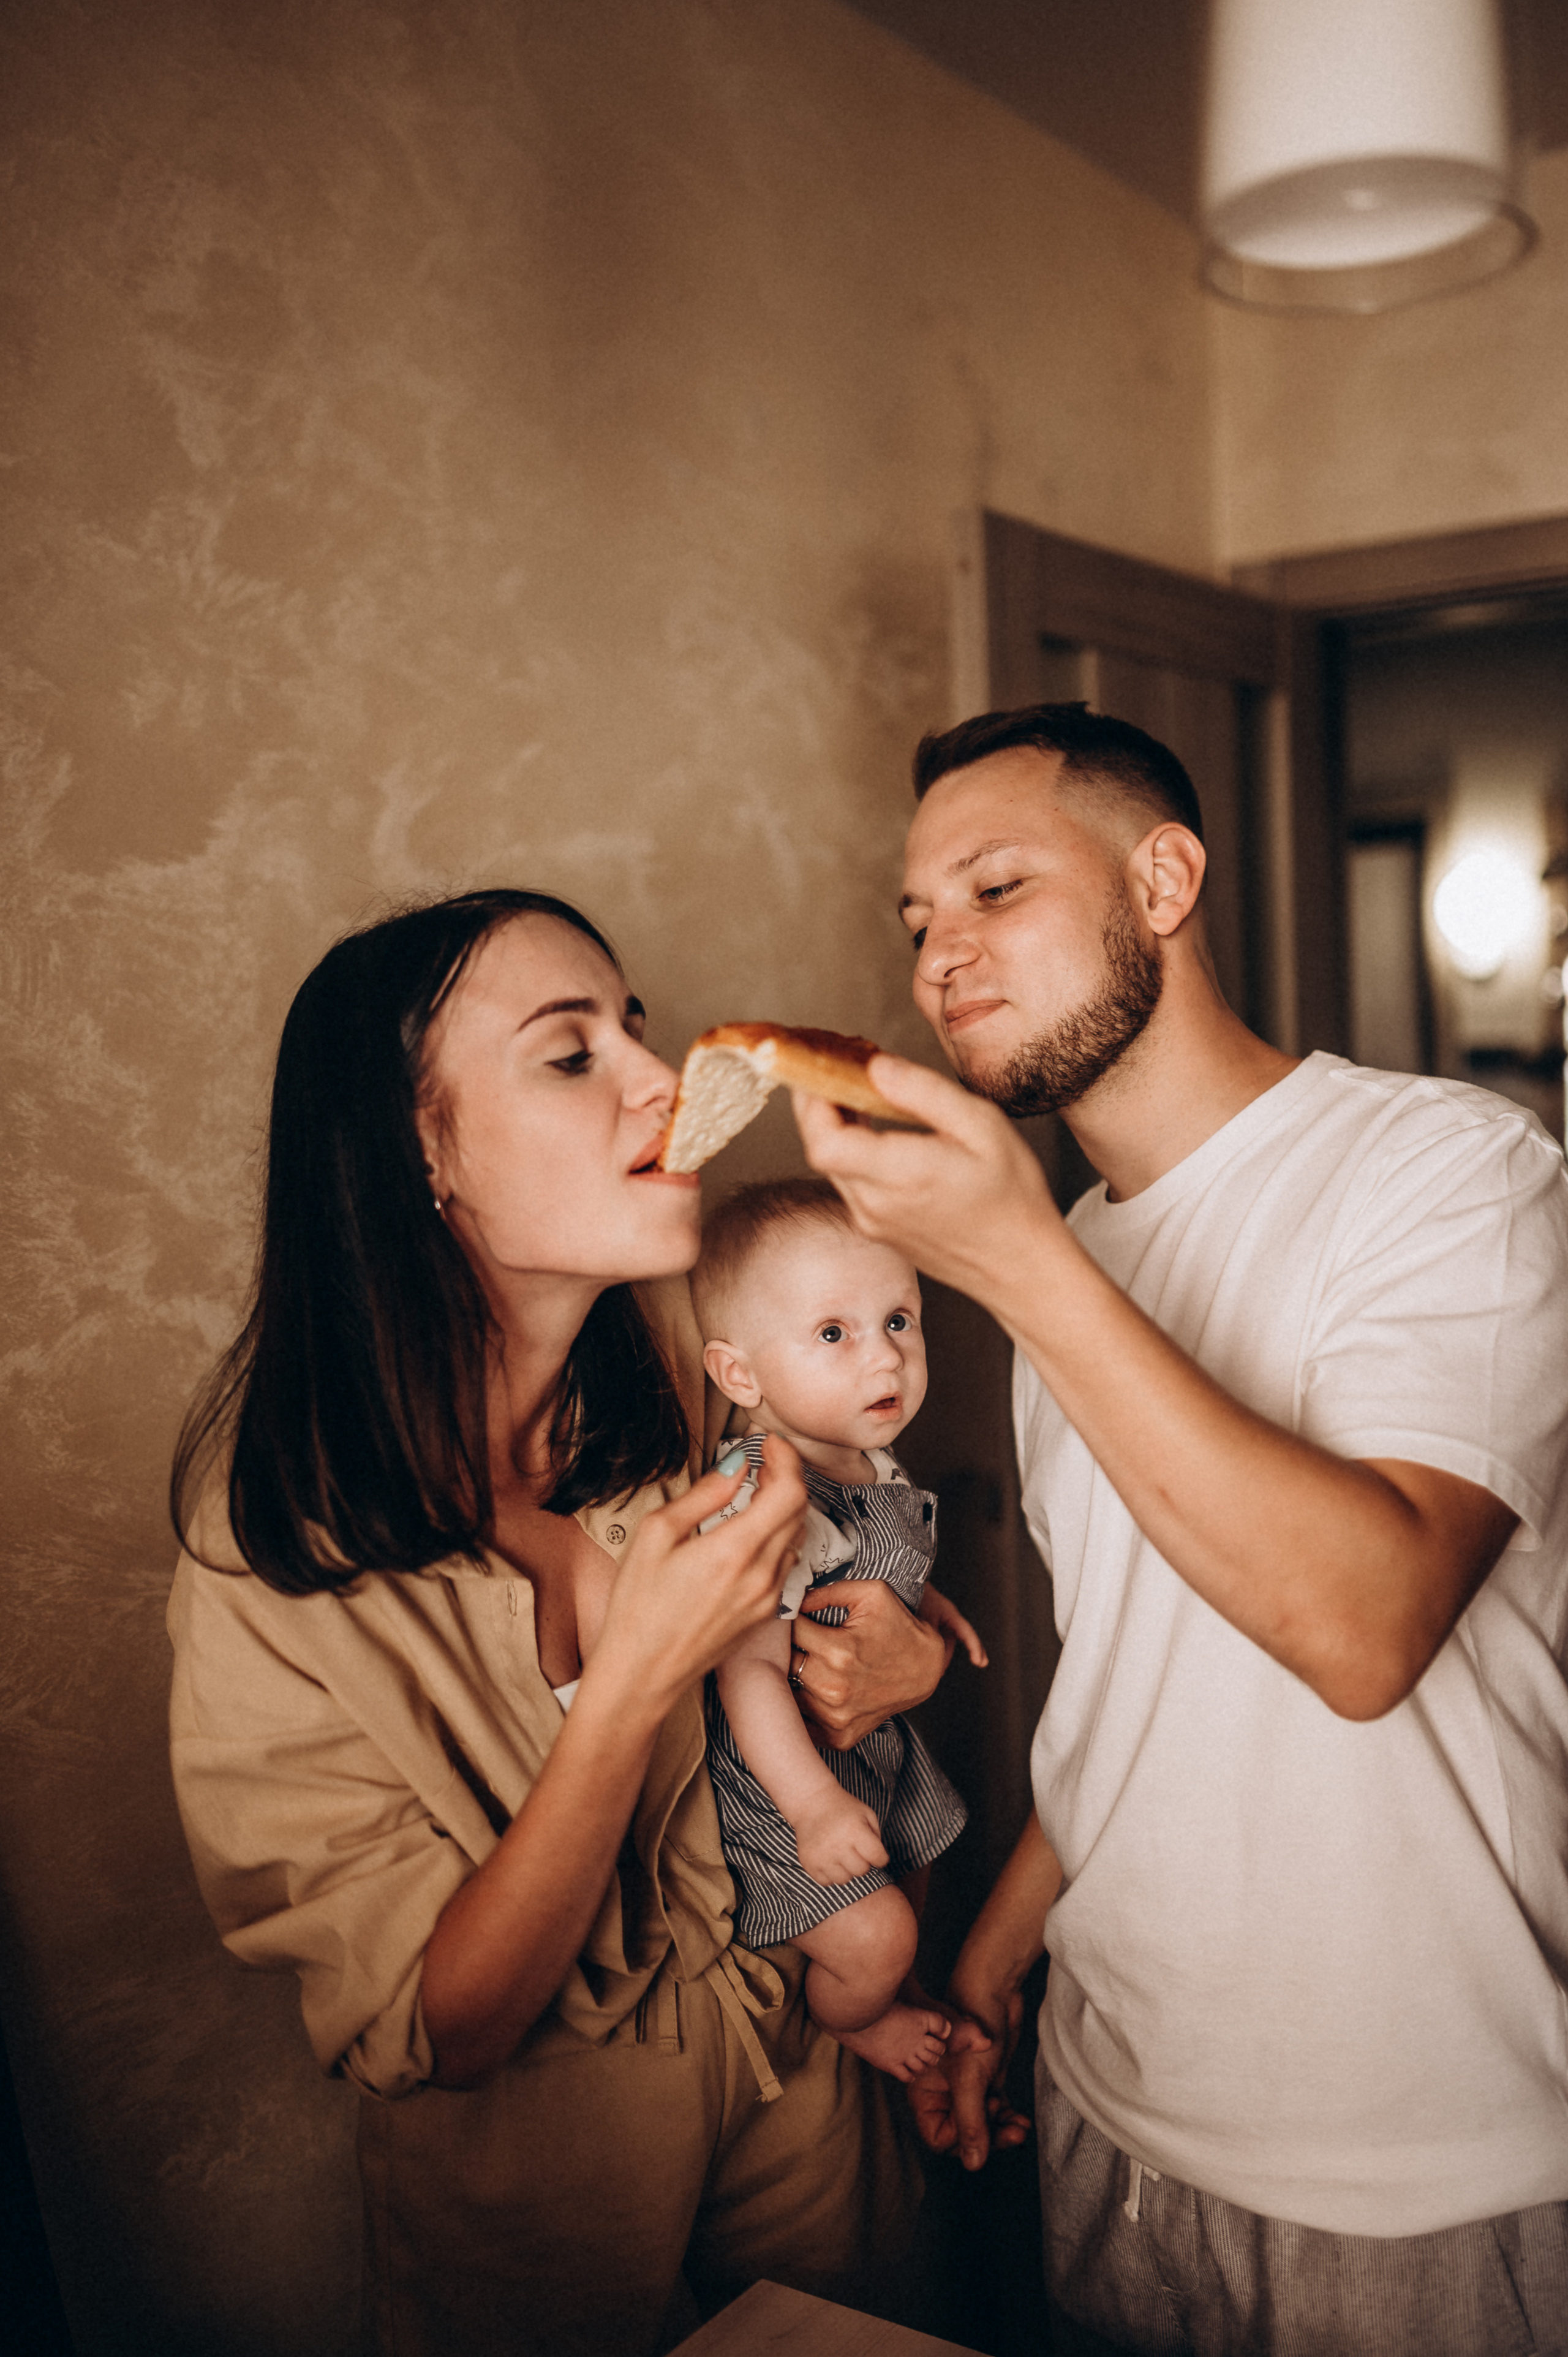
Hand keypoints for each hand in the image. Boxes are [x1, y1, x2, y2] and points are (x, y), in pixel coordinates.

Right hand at [594, 1434, 805, 1706]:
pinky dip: (778, 1536)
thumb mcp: (656, 1534)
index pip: (790, 1491)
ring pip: (795, 1536)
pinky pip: (785, 1563)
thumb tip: (736, 1466)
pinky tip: (752, 1531)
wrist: (642, 1674)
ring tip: (757, 1492)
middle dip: (786, 1477)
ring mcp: (767, 1598)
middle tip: (763, 1461)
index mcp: (734, 1551)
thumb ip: (704, 1495)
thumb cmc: (638, 1608)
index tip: (769, 1443)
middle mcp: (760, 1575)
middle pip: (798, 1510)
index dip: (786, 1458)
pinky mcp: (765, 1614)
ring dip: (784, 1507)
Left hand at [790, 1578, 948, 1751]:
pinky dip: (803, 1710)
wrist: (927, 1670)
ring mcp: (836, 1717)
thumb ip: (828, 1591)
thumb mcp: (873, 1594)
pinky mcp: (840, 1737)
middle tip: (802, 1641)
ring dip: (794, 1679)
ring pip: (789, 1693)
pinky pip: (803, 1725)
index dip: (791, 1620)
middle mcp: (834, 1688)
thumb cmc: (899, 1627)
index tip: (798, 1618)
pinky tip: (814, 1692)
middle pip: (784, 1663)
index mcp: (839, 1652)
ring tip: (811, 1664)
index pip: (790, 1631)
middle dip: (789, 1649)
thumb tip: (793, 1599)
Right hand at [790, 1789, 888, 1882]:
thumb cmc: (843, 1808)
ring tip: (841, 1854)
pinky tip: (829, 1858)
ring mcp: (821, 1856)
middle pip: (861, 1871)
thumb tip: (878, 1861)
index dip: (880, 1857)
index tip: (875, 1852)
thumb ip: (877, 1837)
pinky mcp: (808, 1863)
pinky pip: (827, 1881)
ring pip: (844, 1880)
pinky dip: (830, 1873)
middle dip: (862, 1862)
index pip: (878, 1858)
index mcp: (854, 1830)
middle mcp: (837, 1845)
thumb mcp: (866, 1814)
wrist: (811, 1802)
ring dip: (846, 1870)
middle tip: (855, 1850)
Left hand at [791, 1055, 1059, 1310]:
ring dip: (834, 1126)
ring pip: (832, 1165)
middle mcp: (876, 1204)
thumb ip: (923, 1092)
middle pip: (820, 1150)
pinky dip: (851, 1149)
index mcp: (901, 1175)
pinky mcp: (878, 1229)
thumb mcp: (981, 1126)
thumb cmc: (1011, 1195)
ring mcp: (873, 1221)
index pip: (824, 1141)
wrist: (1021, 1265)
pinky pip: (849, 1181)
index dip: (812, 1101)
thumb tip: (876, 1066)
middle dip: (820, 1103)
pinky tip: (875, 1128)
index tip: (823, 1065)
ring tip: (859, 1090)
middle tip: (841, 1067)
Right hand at [906, 2001, 1031, 2170]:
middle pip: (963, 2133)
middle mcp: (943, 2092)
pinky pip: (994, 2110)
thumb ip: (970, 2123)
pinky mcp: (985, 2079)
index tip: (985, 2133)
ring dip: (1001, 2130)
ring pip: (982, 2123)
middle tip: (1011, 2133)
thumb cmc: (972, 2024)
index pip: (939, 2136)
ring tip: (1019, 2128)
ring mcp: (965, 2086)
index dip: (962, 2141)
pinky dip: (1007, 2117)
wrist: (993, 1989)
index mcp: (926, 2091)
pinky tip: (1021, 2121)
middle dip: (989, 2137)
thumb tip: (974, 2164)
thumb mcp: (969, 2081)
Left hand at [921, 1583, 987, 1667]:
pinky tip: (916, 1657)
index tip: (981, 1663)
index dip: (975, 1647)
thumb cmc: (914, 1595)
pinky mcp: (923, 1620)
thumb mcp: (925, 1617)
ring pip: (938, 1641)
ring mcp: (934, 1618)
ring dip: (934, 1654)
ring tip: (925, 1670)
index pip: (967, 1633)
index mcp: (950, 1613)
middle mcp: (945, 1616)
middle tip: (936, 1675)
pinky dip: (926, 1647)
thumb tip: (932, 1656)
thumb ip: (931, 1636)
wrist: (899, 1581)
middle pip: (949, 1643)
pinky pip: (928, 1637)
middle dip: (944, 1659)